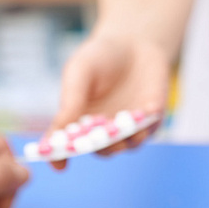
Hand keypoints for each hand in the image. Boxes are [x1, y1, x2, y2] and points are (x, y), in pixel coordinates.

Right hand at [51, 33, 169, 169]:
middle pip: (100, 150)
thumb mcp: (79, 72)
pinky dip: (147, 125)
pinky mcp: (151, 120)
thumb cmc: (100, 57)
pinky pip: (148, 130)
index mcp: (80, 121)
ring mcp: (129, 128)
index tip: (58, 165)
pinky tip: (148, 109)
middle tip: (97, 141)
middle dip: (98, 147)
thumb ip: (70, 101)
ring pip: (126, 145)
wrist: (135, 42)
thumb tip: (57, 132)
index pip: (68, 144)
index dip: (61, 156)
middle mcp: (104, 130)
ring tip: (123, 128)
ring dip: (125, 140)